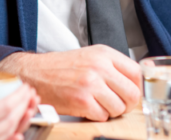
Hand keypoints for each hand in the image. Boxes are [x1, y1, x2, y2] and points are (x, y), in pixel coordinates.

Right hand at [0, 45, 140, 120]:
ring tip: (97, 105)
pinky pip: (103, 116)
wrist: (33, 73)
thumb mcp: (89, 57)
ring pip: (119, 108)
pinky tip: (86, 108)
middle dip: (127, 104)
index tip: (130, 93)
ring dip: (110, 111)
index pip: (136, 73)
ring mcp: (91, 83)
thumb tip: (133, 83)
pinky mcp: (82, 100)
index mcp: (103, 53)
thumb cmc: (60, 68)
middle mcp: (99, 66)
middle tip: (117, 104)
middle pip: (132, 93)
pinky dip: (96, 116)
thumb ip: (111, 66)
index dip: (136, 87)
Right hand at [0, 84, 38, 139]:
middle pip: (10, 121)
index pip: (4, 108)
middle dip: (24, 106)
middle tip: (30, 93)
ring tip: (29, 107)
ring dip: (22, 120)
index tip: (25, 86)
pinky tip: (18, 132)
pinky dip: (11, 138)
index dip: (18, 97)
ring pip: (7, 135)